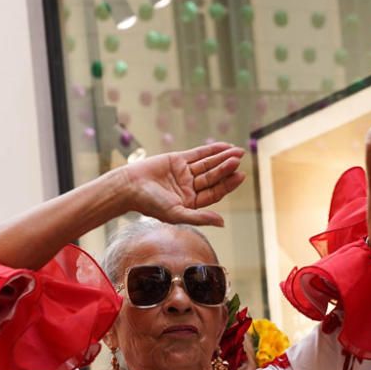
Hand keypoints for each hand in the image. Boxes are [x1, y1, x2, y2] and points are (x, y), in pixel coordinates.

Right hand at [123, 142, 245, 226]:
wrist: (129, 187)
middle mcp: (189, 188)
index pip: (214, 192)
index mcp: (191, 203)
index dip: (228, 184)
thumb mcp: (177, 214)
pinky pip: (198, 154)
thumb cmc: (150, 204)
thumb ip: (200, 217)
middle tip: (239, 160)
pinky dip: (211, 150)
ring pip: (207, 165)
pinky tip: (224, 146)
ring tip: (237, 152)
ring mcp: (184, 173)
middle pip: (213, 177)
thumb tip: (222, 223)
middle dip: (226, 168)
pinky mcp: (177, 160)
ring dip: (222, 158)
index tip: (241, 175)